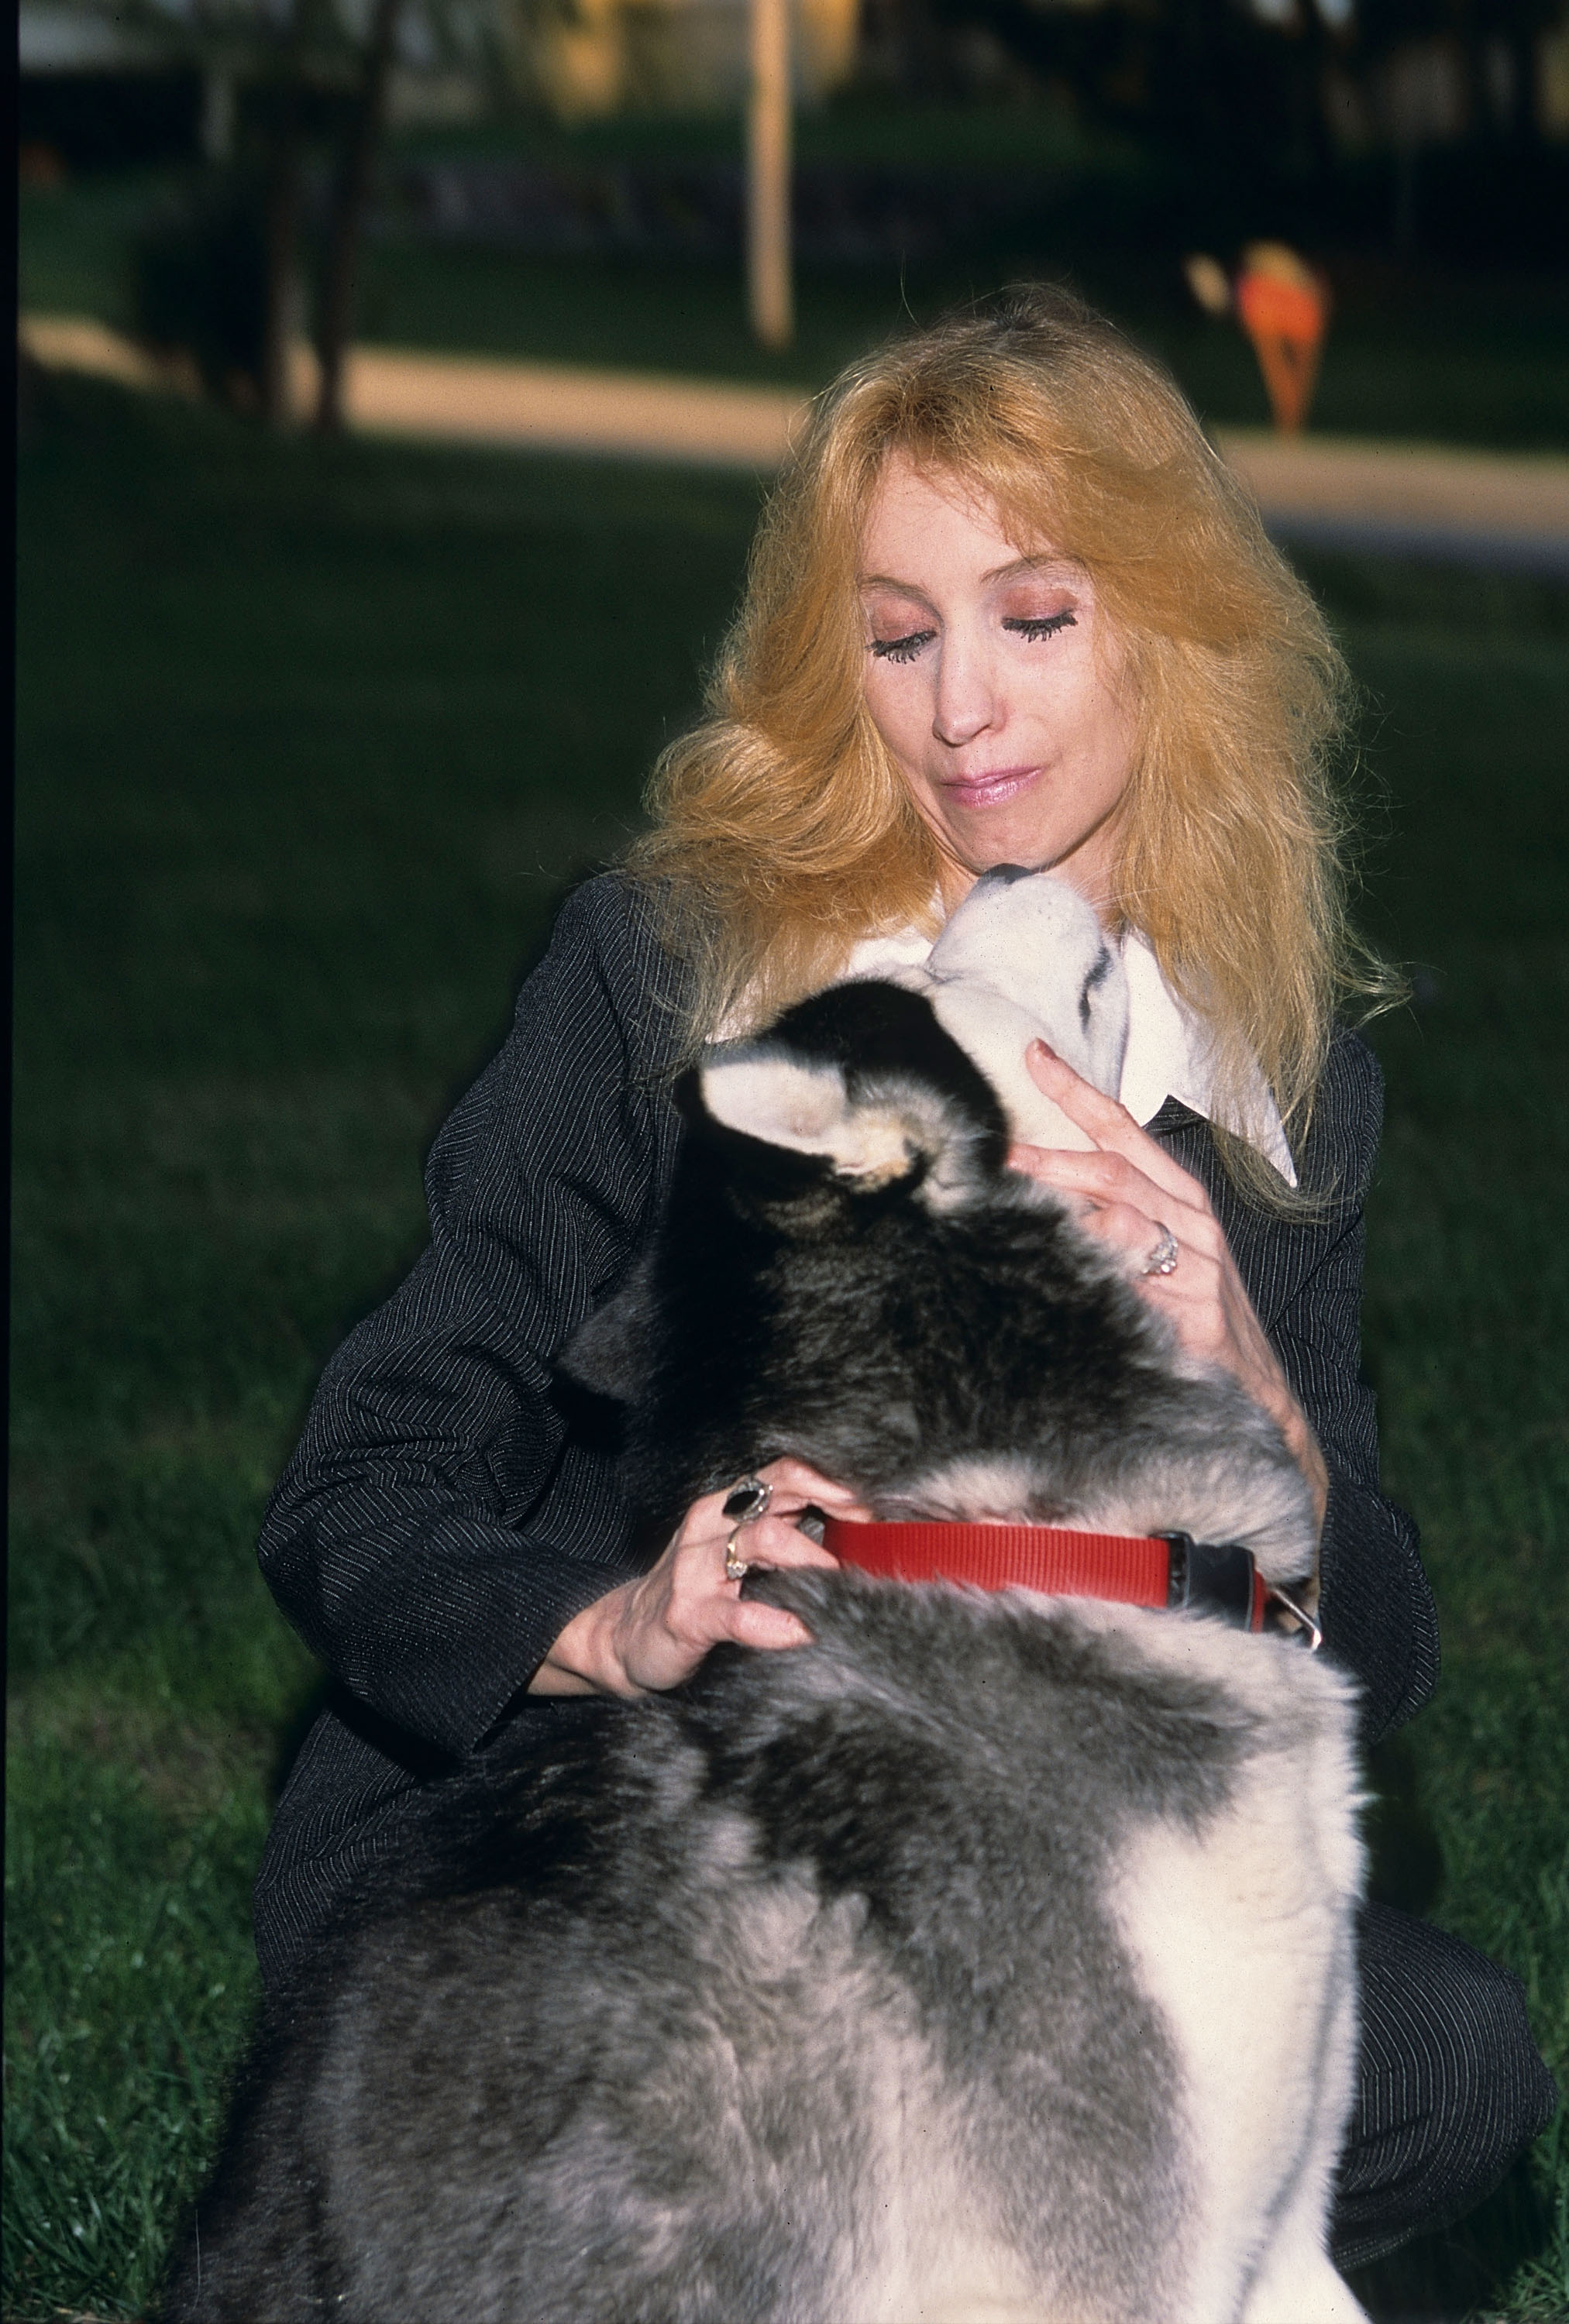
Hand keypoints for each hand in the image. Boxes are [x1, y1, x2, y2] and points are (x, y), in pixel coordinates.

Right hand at [528, 1458, 866, 1698]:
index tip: (878, 1508)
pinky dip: (778, 1623)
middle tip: (874, 1539)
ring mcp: (696, 1567)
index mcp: (728, 1506)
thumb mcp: (738, 1551)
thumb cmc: (698, 1590)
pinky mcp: (687, 1614)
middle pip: (780, 1493)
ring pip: (764, 1540)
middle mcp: (711, 1524)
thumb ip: (786, 1532)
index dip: (837, 1483)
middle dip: (835, 1509)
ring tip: (847, 1585)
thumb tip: (859, 1530)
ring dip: (815, 1560)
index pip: (789, 1472)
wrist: (624, 1638)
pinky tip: (804, 1632)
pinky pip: (739, 1614)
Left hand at [1009, 1041, 1328, 1536]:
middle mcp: (1191, 1221)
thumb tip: (1036, 1185)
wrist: (1257, 1391)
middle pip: (1113, 1171)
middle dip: (1051, 1157)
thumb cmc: (1195, 1311)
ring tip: (1015, 1200)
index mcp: (1178, 1195)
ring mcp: (1197, 1267)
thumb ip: (1109, 1216)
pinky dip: (1099, 1274)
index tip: (1032, 1054)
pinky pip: (1137, 1287)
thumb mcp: (1161, 1250)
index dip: (1076, 1090)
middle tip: (998, 1149)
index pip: (1122, 1129)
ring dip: (1068, 1209)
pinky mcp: (1196, 1315)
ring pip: (1124, 1221)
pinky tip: (1062, 1271)